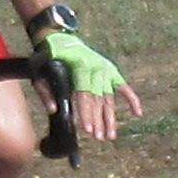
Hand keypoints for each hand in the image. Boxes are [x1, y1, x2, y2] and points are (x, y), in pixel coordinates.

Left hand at [37, 20, 136, 149]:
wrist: (62, 39)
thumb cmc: (49, 58)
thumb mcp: (40, 71)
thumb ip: (45, 91)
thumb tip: (54, 111)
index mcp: (80, 66)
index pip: (85, 93)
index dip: (86, 112)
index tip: (86, 129)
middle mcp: (97, 68)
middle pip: (98, 98)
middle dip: (98, 120)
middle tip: (98, 137)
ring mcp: (106, 70)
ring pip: (109, 98)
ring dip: (110, 118)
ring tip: (109, 136)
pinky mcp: (112, 71)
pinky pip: (124, 88)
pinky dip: (132, 100)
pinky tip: (137, 114)